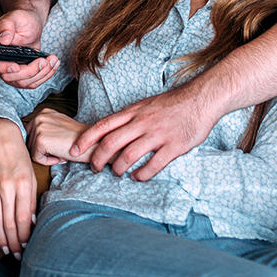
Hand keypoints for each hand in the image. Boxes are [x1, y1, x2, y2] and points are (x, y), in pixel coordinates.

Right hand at [0, 8, 59, 88]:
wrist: (30, 25)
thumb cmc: (19, 20)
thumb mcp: (13, 18)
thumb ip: (7, 26)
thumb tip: (4, 39)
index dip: (2, 68)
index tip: (16, 66)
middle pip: (10, 77)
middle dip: (30, 71)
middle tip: (44, 60)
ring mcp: (11, 72)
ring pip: (23, 83)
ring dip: (41, 74)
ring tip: (53, 60)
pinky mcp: (23, 75)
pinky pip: (32, 82)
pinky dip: (45, 75)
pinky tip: (53, 65)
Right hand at [0, 117, 35, 258]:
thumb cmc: (19, 155)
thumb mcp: (32, 174)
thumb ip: (31, 198)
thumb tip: (31, 221)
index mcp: (24, 183)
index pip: (24, 217)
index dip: (25, 235)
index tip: (27, 246)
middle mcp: (8, 186)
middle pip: (10, 222)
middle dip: (14, 241)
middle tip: (17, 253)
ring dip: (2, 237)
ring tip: (7, 249)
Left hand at [26, 109, 92, 164]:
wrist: (92, 144)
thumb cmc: (78, 139)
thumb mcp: (59, 126)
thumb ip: (45, 128)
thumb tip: (30, 139)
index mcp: (43, 112)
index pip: (31, 134)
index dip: (44, 143)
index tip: (59, 142)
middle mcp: (39, 117)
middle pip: (30, 142)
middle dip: (44, 149)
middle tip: (61, 147)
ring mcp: (39, 127)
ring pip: (33, 151)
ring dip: (47, 155)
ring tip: (62, 149)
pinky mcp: (40, 140)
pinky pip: (37, 158)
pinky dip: (49, 161)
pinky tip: (61, 154)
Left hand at [71, 85, 213, 180]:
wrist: (201, 99)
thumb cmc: (172, 104)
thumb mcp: (145, 105)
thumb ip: (129, 118)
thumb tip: (111, 132)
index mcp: (133, 112)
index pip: (102, 126)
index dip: (85, 140)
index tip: (74, 150)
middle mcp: (142, 123)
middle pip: (110, 143)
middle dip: (98, 159)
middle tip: (94, 168)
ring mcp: (157, 134)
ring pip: (128, 156)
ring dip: (118, 169)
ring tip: (117, 174)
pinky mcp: (173, 146)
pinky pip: (153, 165)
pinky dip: (141, 174)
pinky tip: (138, 177)